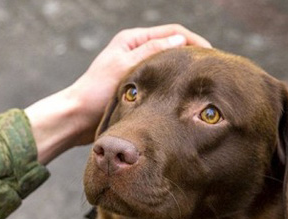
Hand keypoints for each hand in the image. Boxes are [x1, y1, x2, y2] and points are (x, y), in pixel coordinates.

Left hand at [26, 24, 210, 163]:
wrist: (76, 118)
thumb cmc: (95, 92)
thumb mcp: (124, 67)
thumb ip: (151, 51)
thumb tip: (180, 40)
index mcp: (132, 39)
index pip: (173, 32)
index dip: (194, 41)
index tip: (212, 56)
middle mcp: (135, 51)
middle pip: (172, 47)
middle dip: (192, 56)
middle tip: (212, 70)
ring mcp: (136, 69)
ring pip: (167, 66)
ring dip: (183, 72)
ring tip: (201, 84)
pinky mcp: (136, 88)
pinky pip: (160, 82)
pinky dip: (173, 85)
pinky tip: (183, 97)